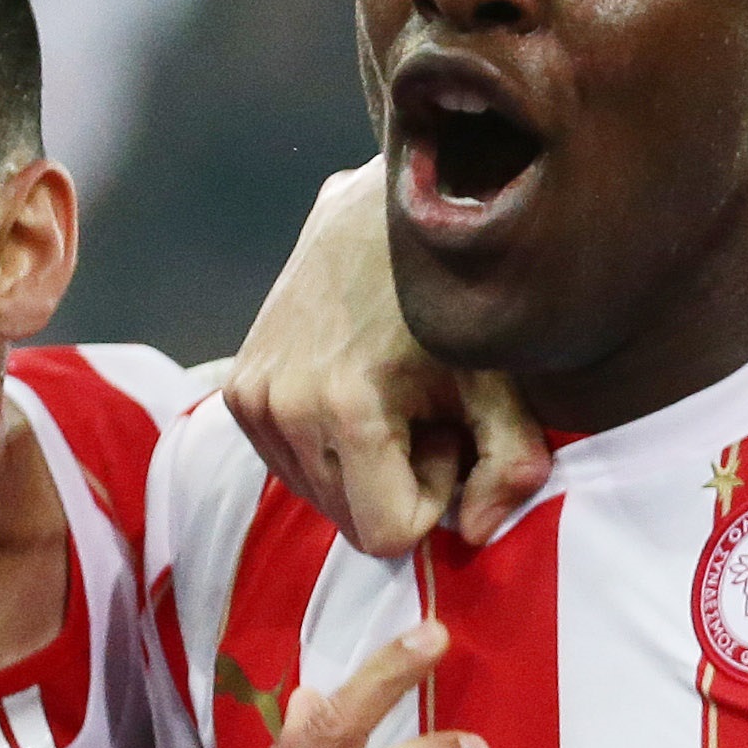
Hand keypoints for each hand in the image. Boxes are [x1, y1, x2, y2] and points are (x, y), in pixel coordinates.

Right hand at [228, 167, 549, 559]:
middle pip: (351, 521)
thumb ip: (510, 466)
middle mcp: (279, 407)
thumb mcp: (503, 381)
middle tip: (427, 413)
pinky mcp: (237, 387)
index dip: (434, 500)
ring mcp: (249, 397)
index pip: (387, 534)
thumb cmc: (462, 298)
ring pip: (320, 496)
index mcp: (342, 408)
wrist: (385, 213)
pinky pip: (292, 463)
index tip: (450, 437)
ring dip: (367, 464)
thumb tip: (478, 534)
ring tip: (396, 395)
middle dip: (400, 482)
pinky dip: (332, 443)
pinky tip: (361, 385)